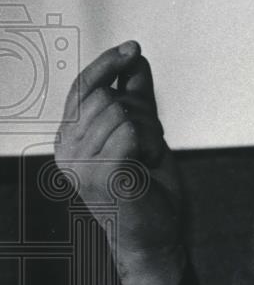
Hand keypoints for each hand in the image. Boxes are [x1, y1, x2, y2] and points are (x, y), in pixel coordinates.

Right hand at [54, 41, 184, 284]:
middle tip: (148, 145)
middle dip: (141, 113)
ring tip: (146, 160)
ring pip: (123, 111)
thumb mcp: (142, 133)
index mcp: (69, 140)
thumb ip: (135, 96)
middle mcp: (66, 151)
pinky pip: (131, 129)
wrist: (155, 237)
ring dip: (149, 132)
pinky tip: (148, 165)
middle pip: (108, 96)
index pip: (83, 89)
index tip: (133, 47)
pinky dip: (151, 143)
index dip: (107, 64)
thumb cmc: (147, 190)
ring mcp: (80, 163)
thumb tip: (135, 59)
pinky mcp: (101, 173)